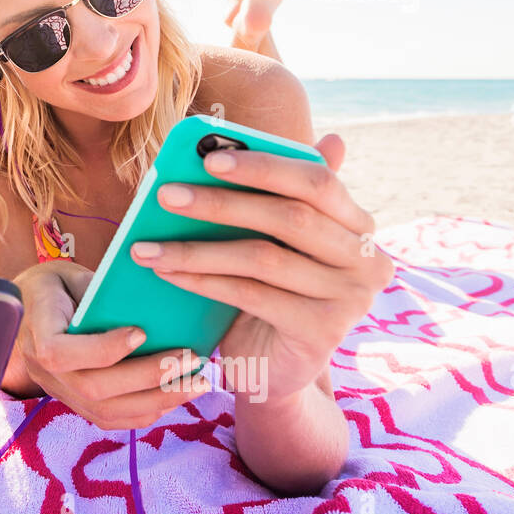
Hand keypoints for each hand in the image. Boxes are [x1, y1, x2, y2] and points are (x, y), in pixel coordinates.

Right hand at [8, 261, 210, 428]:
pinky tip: (175, 396)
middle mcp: (41, 370)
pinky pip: (110, 419)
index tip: (141, 332)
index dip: (101, 349)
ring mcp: (58, 391)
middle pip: (92, 388)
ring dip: (157, 400)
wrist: (30, 309)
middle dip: (147, 377)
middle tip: (190, 359)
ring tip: (196, 383)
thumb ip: (97, 292)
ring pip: (105, 411)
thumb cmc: (56, 285)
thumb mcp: (69, 275)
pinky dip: (146, 411)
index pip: (59, 352)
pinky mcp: (74, 404)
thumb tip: (146, 303)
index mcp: (36, 330)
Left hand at [128, 133, 393, 403]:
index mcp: (358, 225)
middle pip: (289, 217)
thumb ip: (261, 196)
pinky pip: (251, 295)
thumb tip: (220, 145)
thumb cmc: (268, 291)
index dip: (264, 166)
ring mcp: (350, 299)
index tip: (208, 157)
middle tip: (165, 195)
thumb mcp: (267, 242)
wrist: (276, 368)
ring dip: (196, 248)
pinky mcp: (322, 333)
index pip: (318, 181)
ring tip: (146, 244)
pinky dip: (202, 281)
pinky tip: (166, 273)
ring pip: (262, 258)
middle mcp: (366, 260)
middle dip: (221, 203)